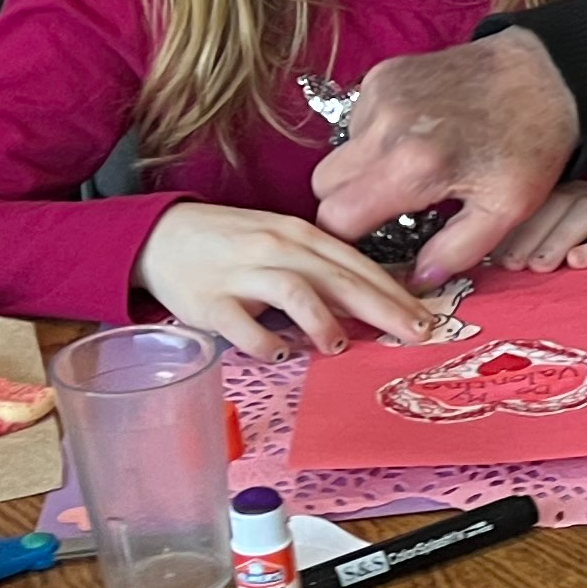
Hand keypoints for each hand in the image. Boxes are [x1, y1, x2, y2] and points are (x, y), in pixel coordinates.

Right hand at [134, 203, 439, 359]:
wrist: (161, 235)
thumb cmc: (232, 242)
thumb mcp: (284, 242)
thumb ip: (325, 269)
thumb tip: (373, 302)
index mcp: (300, 234)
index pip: (357, 262)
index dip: (394, 291)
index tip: (426, 317)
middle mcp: (276, 247)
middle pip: (338, 276)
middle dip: (381, 307)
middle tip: (413, 334)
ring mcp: (242, 272)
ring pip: (294, 290)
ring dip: (323, 320)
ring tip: (340, 346)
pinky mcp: (208, 300)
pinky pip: (242, 323)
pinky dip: (265, 342)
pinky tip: (282, 353)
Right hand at [312, 29, 578, 285]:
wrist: (545, 75)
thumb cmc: (531, 146)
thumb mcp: (507, 209)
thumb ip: (457, 251)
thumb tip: (417, 279)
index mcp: (414, 166)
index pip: (336, 217)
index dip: (347, 238)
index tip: (368, 243)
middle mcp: (386, 127)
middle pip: (324, 184)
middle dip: (348, 204)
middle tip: (388, 211)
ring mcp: (381, 94)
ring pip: (340, 151)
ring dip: (364, 169)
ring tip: (413, 170)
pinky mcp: (384, 74)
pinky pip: (357, 120)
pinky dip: (377, 136)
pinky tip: (418, 137)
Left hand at [492, 179, 586, 271]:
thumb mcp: (564, 255)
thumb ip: (536, 251)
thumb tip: (493, 263)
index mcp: (575, 194)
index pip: (540, 200)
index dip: (515, 226)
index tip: (494, 255)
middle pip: (562, 201)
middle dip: (532, 233)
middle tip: (513, 265)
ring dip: (558, 239)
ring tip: (540, 267)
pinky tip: (578, 262)